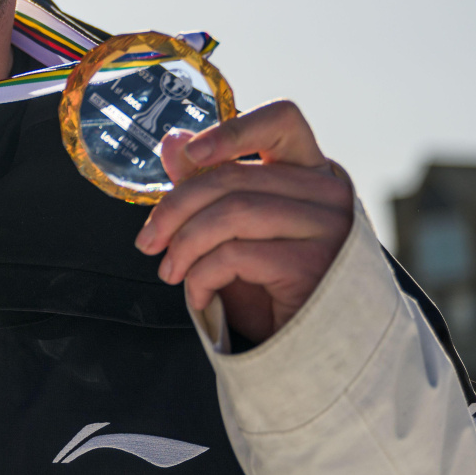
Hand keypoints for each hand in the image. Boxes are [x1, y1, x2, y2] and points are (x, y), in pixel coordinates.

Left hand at [134, 100, 353, 343]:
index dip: (232, 130)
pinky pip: (235, 255)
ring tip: (169, 270)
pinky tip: (198, 295)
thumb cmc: (274, 289)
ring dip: (184, 245)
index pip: (282, 122)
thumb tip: (173, 142)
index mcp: (312, 173)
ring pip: (231, 214)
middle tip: (147, 242)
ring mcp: (328, 229)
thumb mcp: (235, 233)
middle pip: (233, 177)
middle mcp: (328, 195)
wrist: (310, 352)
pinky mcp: (315, 266)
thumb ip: (208, 186)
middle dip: (175, 209)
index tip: (191, 153)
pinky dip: (202, 276)